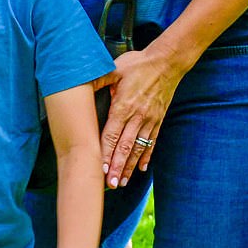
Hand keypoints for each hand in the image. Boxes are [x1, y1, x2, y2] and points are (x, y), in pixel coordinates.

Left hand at [99, 43, 182, 186]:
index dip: (105, 153)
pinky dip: (146, 156)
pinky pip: (152, 142)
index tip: (100, 168)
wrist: (168, 62)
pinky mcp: (158, 120)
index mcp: (124, 106)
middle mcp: (137, 117)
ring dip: (129, 166)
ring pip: (137, 148)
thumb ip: (98, 79)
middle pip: (124, 147)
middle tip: (110, 184)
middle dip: (116, 167)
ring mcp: (149, 120)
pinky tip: (141, 169)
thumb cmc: (139, 64)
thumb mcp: (115, 68)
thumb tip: (79, 84)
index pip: (111, 135)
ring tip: (122, 182)